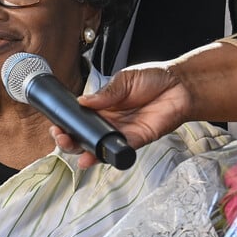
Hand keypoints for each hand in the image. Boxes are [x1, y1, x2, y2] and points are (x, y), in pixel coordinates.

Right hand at [52, 64, 189, 168]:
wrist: (180, 85)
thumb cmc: (154, 79)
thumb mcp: (124, 79)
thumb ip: (105, 93)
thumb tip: (83, 101)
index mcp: (102, 106)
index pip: (79, 118)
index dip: (66, 123)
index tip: (56, 124)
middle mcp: (108, 122)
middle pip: (83, 137)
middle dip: (68, 140)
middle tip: (60, 136)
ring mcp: (120, 133)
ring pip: (96, 147)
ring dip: (82, 151)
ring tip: (72, 148)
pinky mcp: (135, 140)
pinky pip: (117, 151)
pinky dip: (104, 156)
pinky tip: (92, 157)